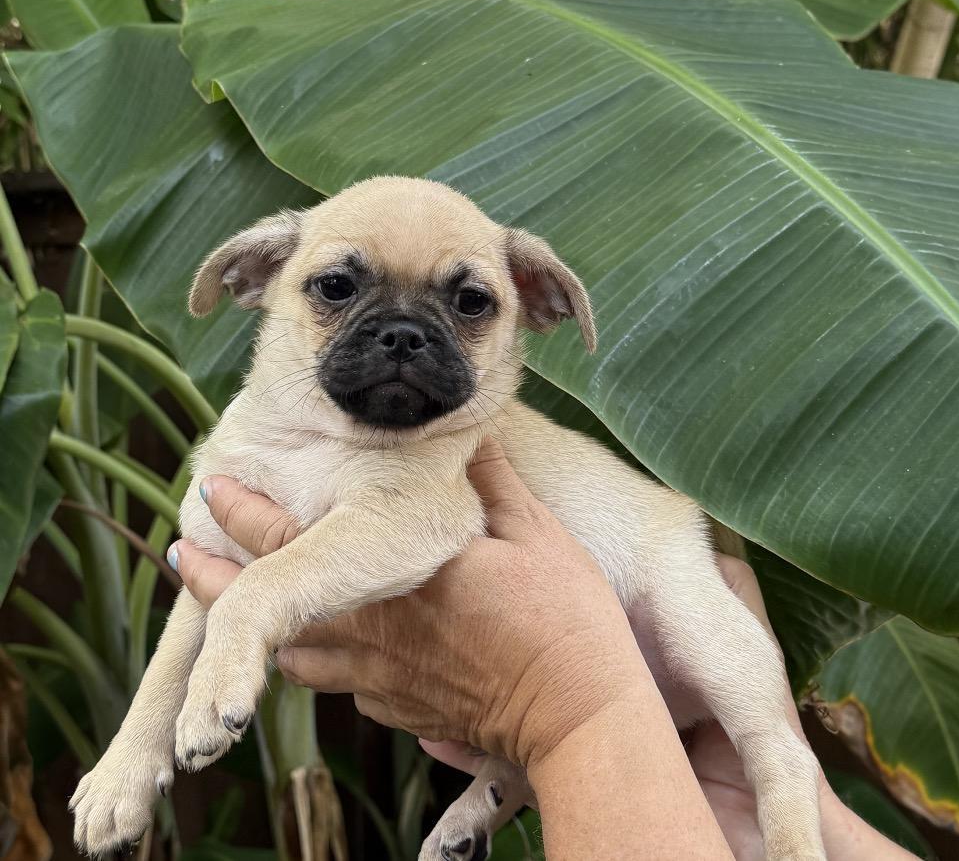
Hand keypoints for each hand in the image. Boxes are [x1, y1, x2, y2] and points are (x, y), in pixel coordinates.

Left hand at [173, 437, 651, 767]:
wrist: (579, 714)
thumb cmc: (561, 619)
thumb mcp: (534, 532)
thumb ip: (492, 481)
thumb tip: (474, 436)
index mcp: (396, 576)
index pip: (295, 542)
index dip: (244, 514)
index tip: (212, 488)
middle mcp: (372, 631)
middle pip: (268, 610)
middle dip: (218, 580)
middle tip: (187, 553)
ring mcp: (381, 680)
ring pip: (293, 655)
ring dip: (257, 627)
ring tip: (235, 604)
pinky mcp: (399, 711)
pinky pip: (337, 684)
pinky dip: (313, 659)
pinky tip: (318, 649)